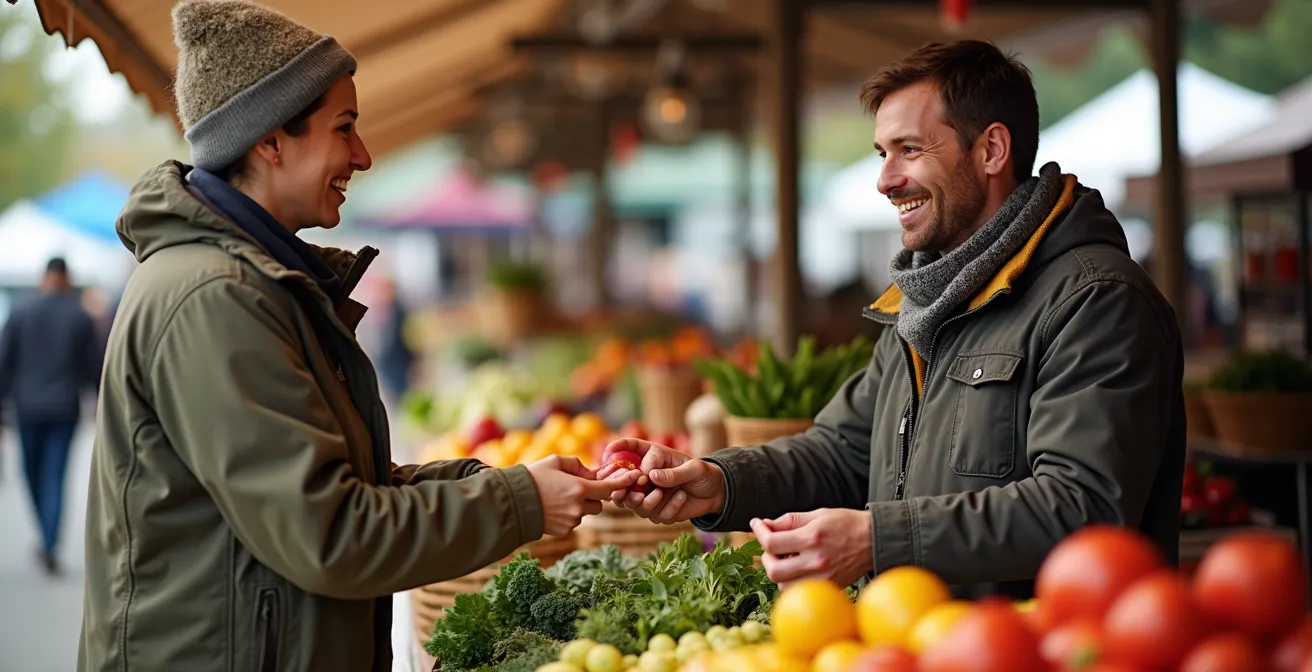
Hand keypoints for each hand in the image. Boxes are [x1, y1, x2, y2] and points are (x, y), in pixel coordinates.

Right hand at [526, 455, 636, 536]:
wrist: (512, 502)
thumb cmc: (533, 477)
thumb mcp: (556, 462)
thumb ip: (578, 465)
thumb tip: (592, 473)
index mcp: (579, 488)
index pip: (610, 488)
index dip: (623, 482)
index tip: (635, 477)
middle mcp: (579, 507)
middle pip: (599, 504)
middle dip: (594, 496)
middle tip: (579, 488)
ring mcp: (571, 521)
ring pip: (586, 513)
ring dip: (581, 505)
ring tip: (559, 498)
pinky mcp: (563, 531)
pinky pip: (574, 521)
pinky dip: (569, 514)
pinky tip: (553, 508)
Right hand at [597, 438, 725, 523]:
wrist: (715, 493)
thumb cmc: (703, 473)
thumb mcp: (693, 469)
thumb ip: (673, 473)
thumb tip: (651, 476)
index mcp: (653, 458)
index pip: (632, 448)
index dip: (619, 447)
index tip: (609, 449)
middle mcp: (647, 476)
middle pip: (624, 483)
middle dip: (625, 488)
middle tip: (637, 488)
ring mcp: (650, 496)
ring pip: (635, 504)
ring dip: (646, 501)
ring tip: (660, 494)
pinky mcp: (658, 512)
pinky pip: (656, 515)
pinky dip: (669, 508)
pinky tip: (682, 498)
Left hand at [750, 509, 872, 589]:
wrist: (875, 540)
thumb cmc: (846, 523)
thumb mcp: (818, 514)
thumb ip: (789, 520)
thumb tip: (765, 525)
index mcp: (812, 537)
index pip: (771, 542)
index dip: (759, 532)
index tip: (757, 524)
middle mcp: (816, 560)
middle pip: (773, 570)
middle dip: (766, 557)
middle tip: (772, 548)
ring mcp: (823, 577)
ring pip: (783, 585)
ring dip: (778, 572)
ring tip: (787, 558)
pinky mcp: (829, 586)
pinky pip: (799, 591)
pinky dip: (792, 582)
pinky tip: (798, 569)